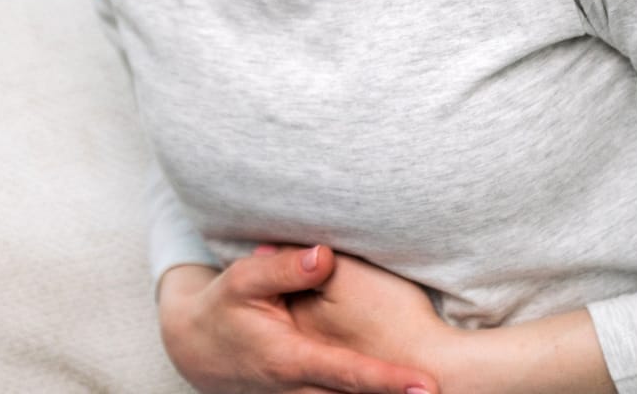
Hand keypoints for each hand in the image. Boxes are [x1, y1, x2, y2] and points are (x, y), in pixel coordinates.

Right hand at [156, 245, 440, 393]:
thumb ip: (284, 268)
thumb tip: (326, 255)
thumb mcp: (241, 280)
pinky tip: (396, 389)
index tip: (427, 386)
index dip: (388, 381)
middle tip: (441, 392)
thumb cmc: (222, 308)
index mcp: (289, 359)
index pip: (349, 374)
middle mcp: (298, 390)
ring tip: (426, 392)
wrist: (195, 349)